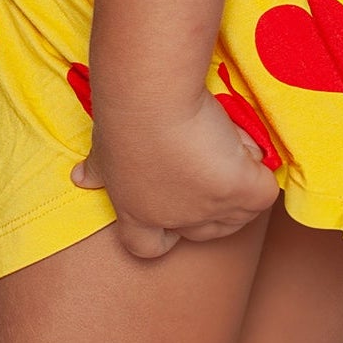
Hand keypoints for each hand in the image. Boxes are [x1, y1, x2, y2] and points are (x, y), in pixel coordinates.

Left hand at [69, 88, 281, 259]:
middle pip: (204, 231)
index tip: (174, 207)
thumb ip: (97, 167)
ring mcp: (210, 210)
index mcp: (136, 211)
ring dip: (237, 180)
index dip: (163, 231)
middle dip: (212, 201)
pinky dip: (257, 165)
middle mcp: (175, 219)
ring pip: (239, 213)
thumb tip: (80, 179)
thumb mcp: (103, 144)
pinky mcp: (242, 191)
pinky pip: (262, 189)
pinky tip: (238, 140)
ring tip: (221, 139)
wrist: (150, 97)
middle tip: (209, 159)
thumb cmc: (123, 113)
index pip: (148, 246)